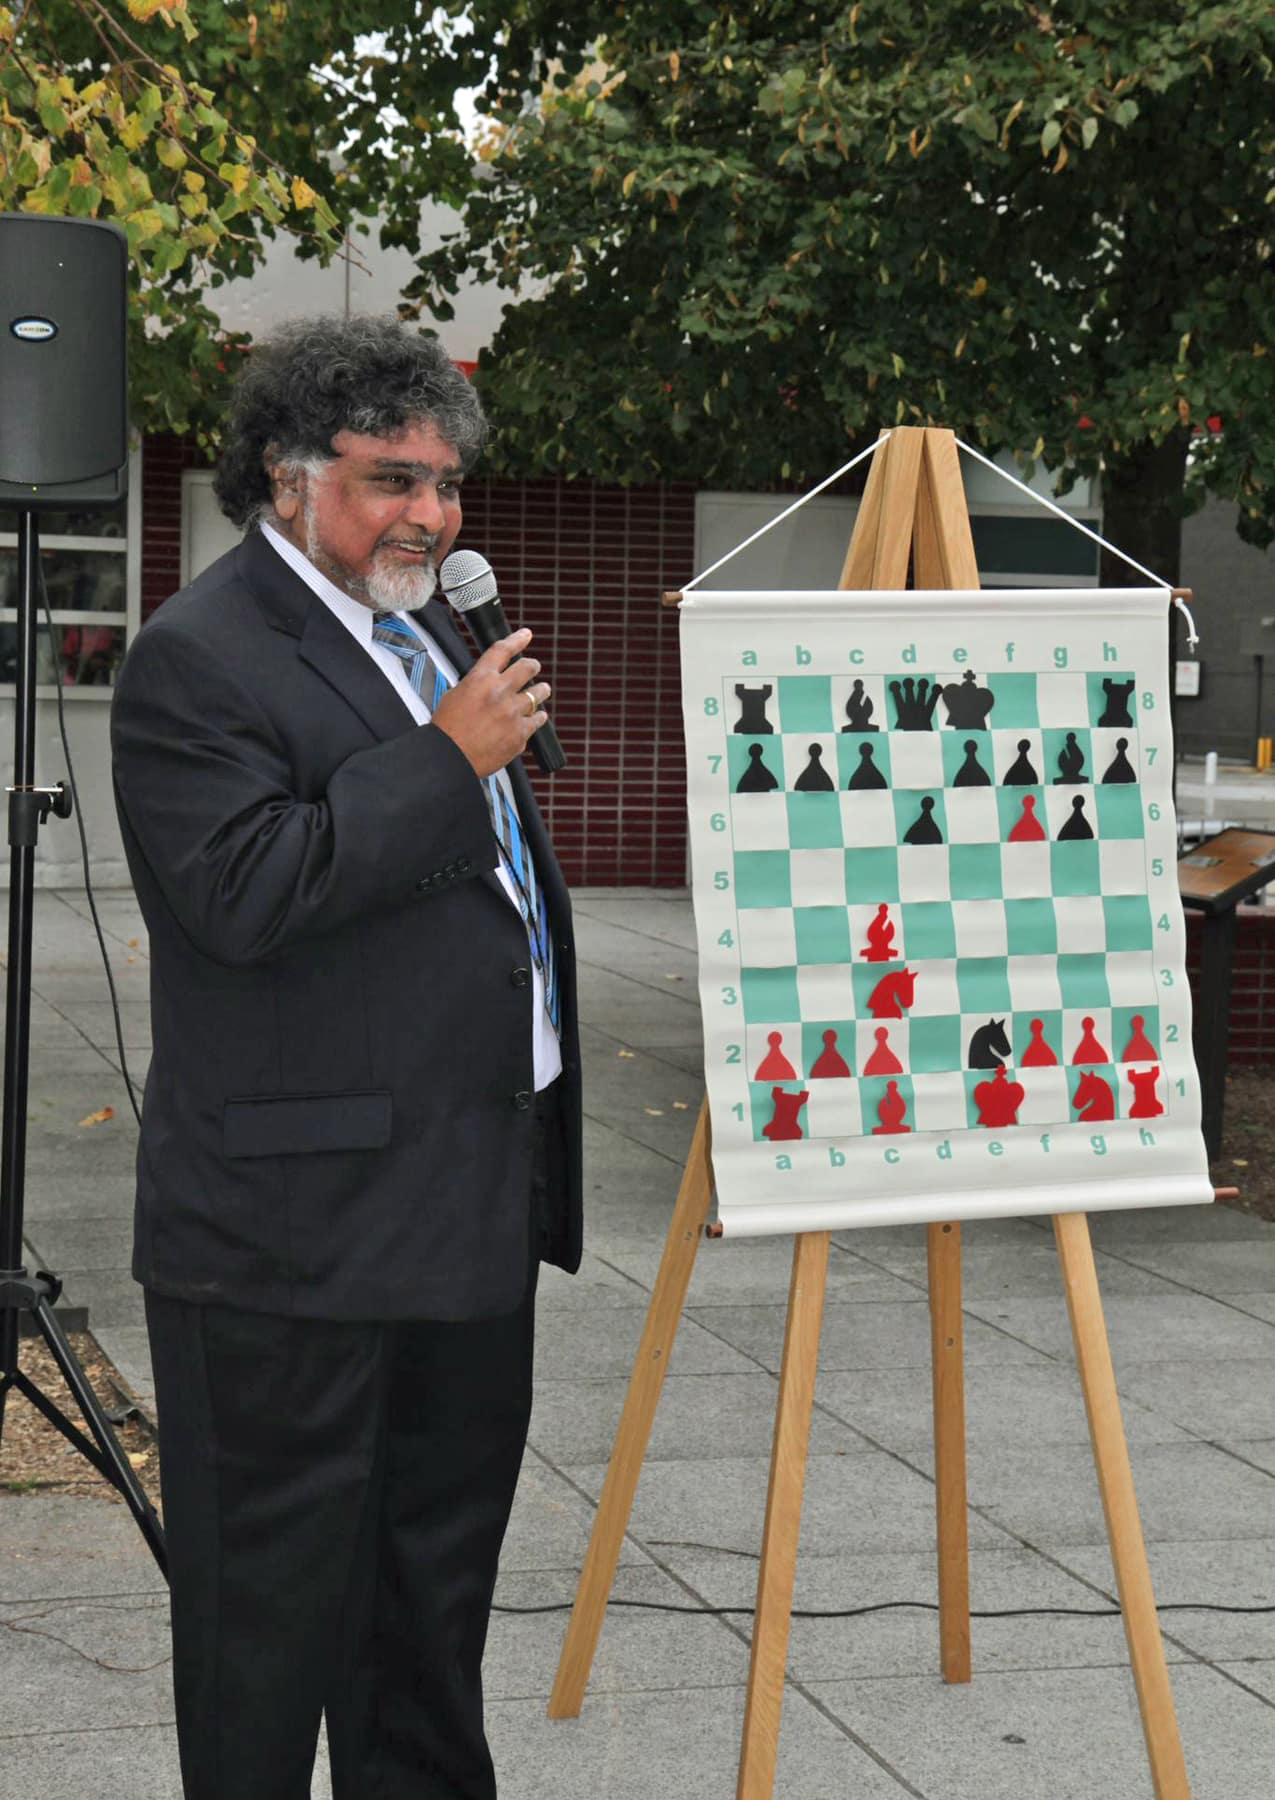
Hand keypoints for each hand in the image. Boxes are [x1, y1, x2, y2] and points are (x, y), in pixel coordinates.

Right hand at [431, 629, 550, 776]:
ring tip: (543, 690)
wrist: (450, 758)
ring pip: (537, 694)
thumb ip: (476, 684)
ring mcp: (512, 712)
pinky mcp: (520, 733)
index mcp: (480, 679)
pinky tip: (539, 717)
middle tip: (534, 666)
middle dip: (532, 665)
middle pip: (527, 667)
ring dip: (541, 691)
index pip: (503, 650)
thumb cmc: (448, 730)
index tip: (527, 635)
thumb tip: (489, 681)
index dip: (517, 640)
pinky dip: (538, 717)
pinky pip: (537, 720)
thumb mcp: (455, 695)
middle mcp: (499, 691)